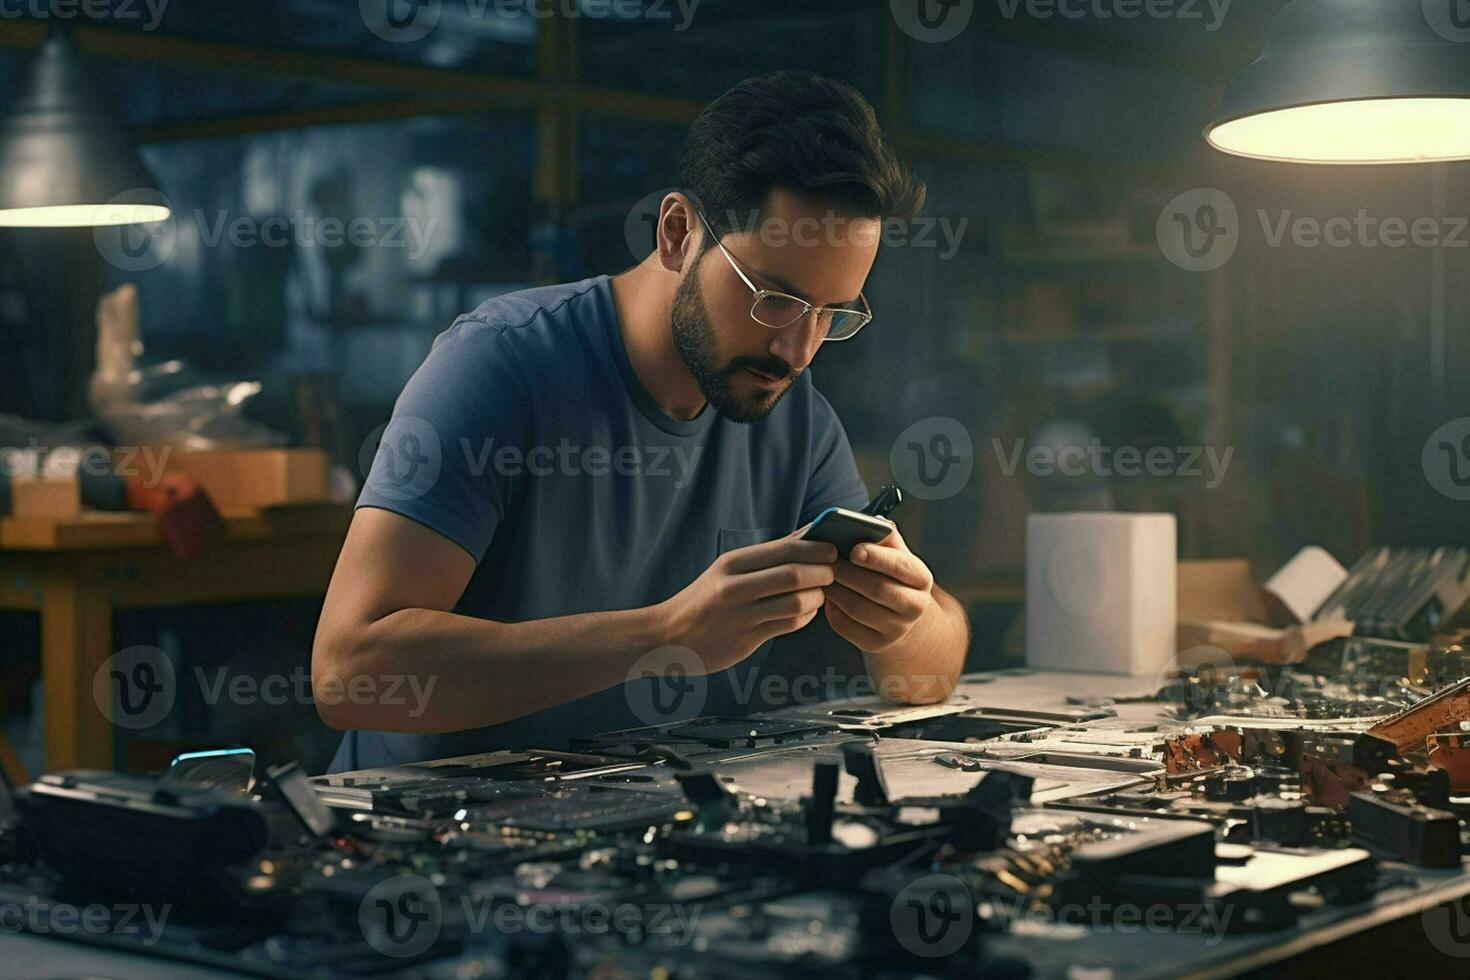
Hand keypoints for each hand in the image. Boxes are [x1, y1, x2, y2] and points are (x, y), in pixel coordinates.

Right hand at [656, 529, 836, 674]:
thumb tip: (809, 533)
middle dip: (823, 573)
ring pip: (797, 602)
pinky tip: (806, 613)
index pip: (785, 548)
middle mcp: (735, 587)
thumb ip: (768, 556)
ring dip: (818, 598)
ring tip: (820, 595)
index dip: (816, 549)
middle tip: (834, 573)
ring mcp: (740, 615)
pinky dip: (806, 617)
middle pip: (794, 574)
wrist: (668, 636)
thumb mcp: (727, 570)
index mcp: (732, 563)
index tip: (833, 549)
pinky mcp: (746, 640)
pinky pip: (789, 625)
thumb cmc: (704, 600)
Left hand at [824, 525, 935, 655]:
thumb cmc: (894, 576)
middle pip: (876, 589)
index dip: (876, 557)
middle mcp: (915, 606)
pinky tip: (828, 596)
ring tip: (823, 575)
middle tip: (827, 560)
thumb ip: (886, 537)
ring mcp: (897, 629)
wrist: (903, 616)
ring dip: (835, 589)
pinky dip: (831, 609)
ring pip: (857, 608)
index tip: (854, 549)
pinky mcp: (876, 644)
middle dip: (848, 573)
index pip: (900, 566)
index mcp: (921, 578)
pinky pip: (845, 626)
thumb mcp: (897, 555)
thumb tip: (871, 523)